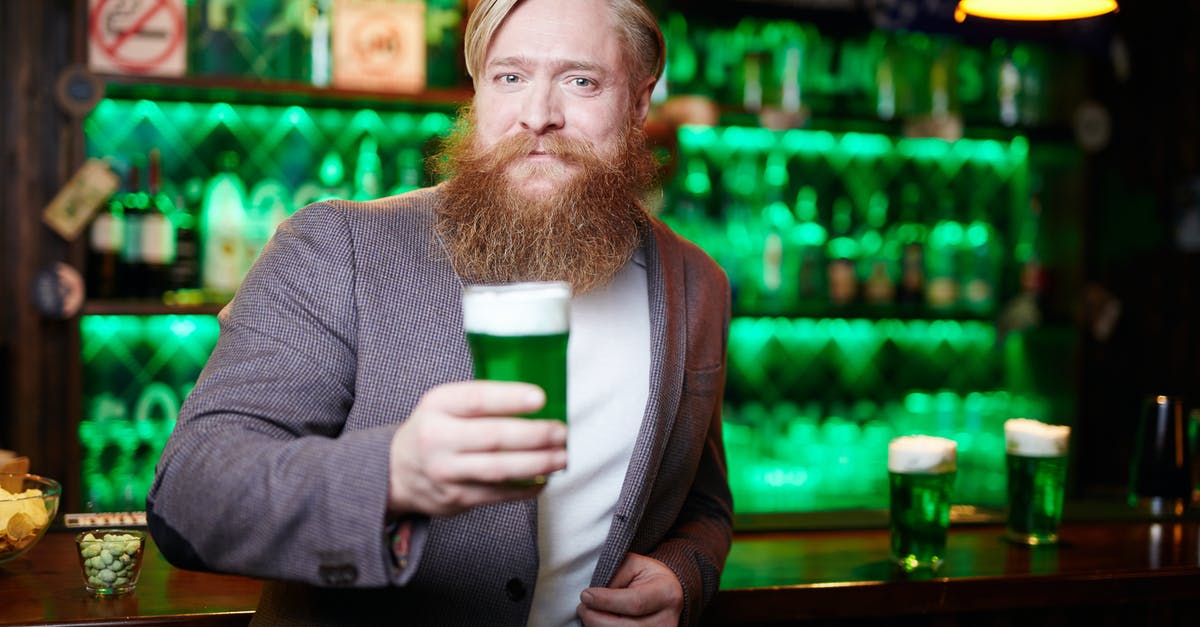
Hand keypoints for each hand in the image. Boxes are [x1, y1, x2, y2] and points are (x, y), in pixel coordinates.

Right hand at [387, 380, 566, 516]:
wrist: (396, 472)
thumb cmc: (434, 430)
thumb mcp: (444, 404)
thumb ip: (480, 399)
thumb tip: (537, 398)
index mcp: (437, 406)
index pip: (476, 399)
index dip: (510, 398)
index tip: (541, 398)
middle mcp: (437, 438)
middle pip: (493, 437)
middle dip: (534, 435)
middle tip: (562, 432)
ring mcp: (446, 472)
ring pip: (499, 469)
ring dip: (537, 463)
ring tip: (562, 456)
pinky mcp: (456, 498)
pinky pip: (498, 494)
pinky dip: (526, 488)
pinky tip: (545, 478)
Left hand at [577, 553, 682, 625]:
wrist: (666, 592)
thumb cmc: (646, 576)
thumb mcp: (633, 564)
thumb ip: (614, 575)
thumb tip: (593, 596)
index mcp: (666, 593)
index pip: (634, 602)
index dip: (606, 601)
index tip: (586, 595)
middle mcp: (666, 620)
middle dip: (596, 618)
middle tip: (582, 607)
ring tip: (589, 614)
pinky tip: (600, 622)